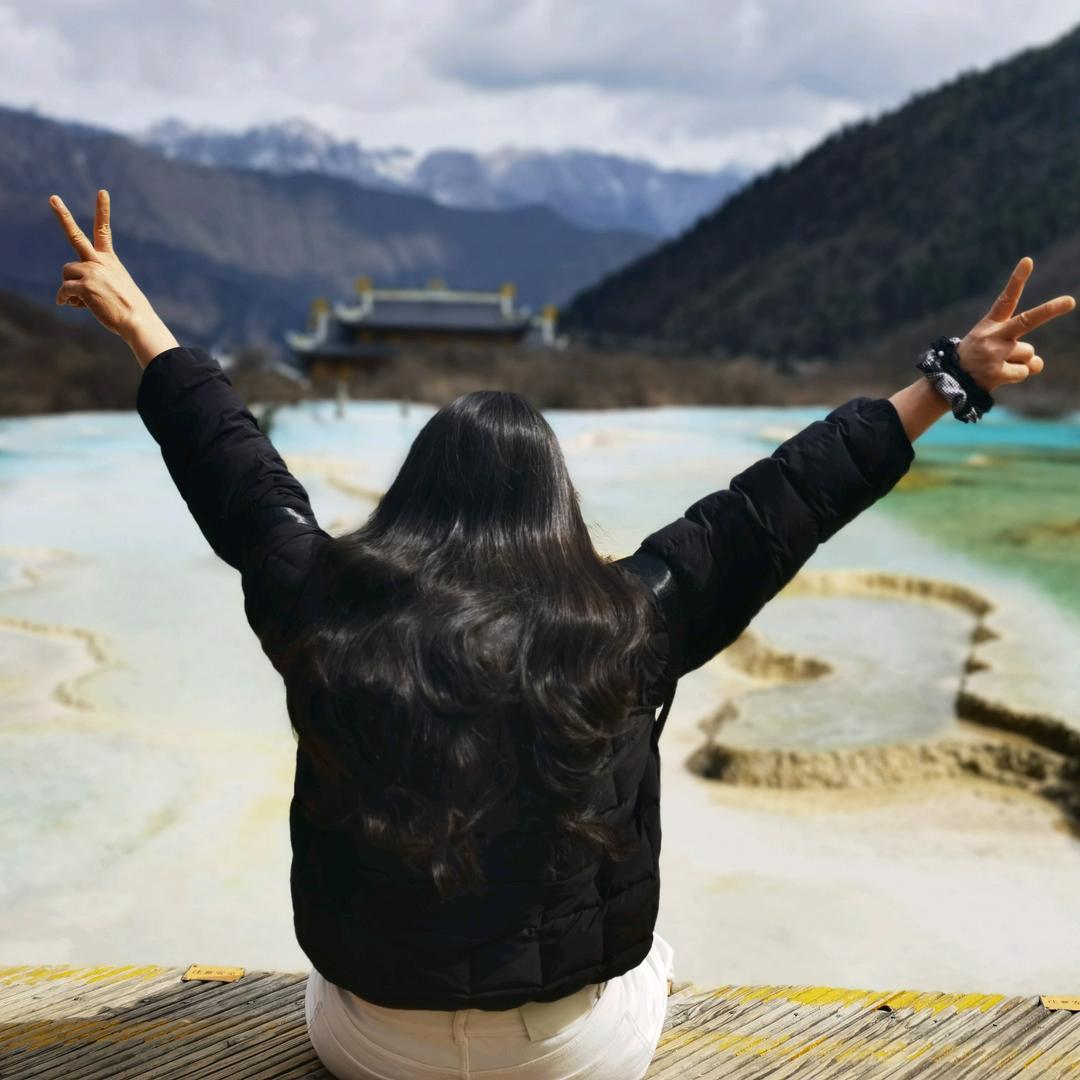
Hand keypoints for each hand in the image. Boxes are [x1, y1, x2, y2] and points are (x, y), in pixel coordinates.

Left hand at [49, 189, 177, 366]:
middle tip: (53, 198)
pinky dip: (65, 300)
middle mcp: (99, 262)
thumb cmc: (129, 309)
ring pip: (66, 272)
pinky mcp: (84, 286)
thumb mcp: (115, 289)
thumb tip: (68, 293)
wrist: (137, 321)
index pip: (104, 230)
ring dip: (69, 287)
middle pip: (75, 236)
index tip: (102, 191)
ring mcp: (91, 272)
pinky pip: (63, 290)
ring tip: (83, 300)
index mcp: (110, 260)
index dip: (103, 210)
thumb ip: (94, 282)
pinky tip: (75, 306)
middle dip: (63, 215)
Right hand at [956, 257, 1074, 391]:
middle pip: (1027, 320)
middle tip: (1071, 301)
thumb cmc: (977, 359)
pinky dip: (1016, 375)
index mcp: (991, 324)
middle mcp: (993, 336)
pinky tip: (998, 376)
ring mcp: (994, 354)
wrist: (950, 381)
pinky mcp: (996, 372)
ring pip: (1029, 353)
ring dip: (1020, 361)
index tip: (1028, 261)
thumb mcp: (994, 348)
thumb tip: (1038, 364)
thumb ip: (1021, 351)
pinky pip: (1024, 371)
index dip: (1017, 280)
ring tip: (998, 365)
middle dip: (1050, 310)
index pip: (1006, 299)